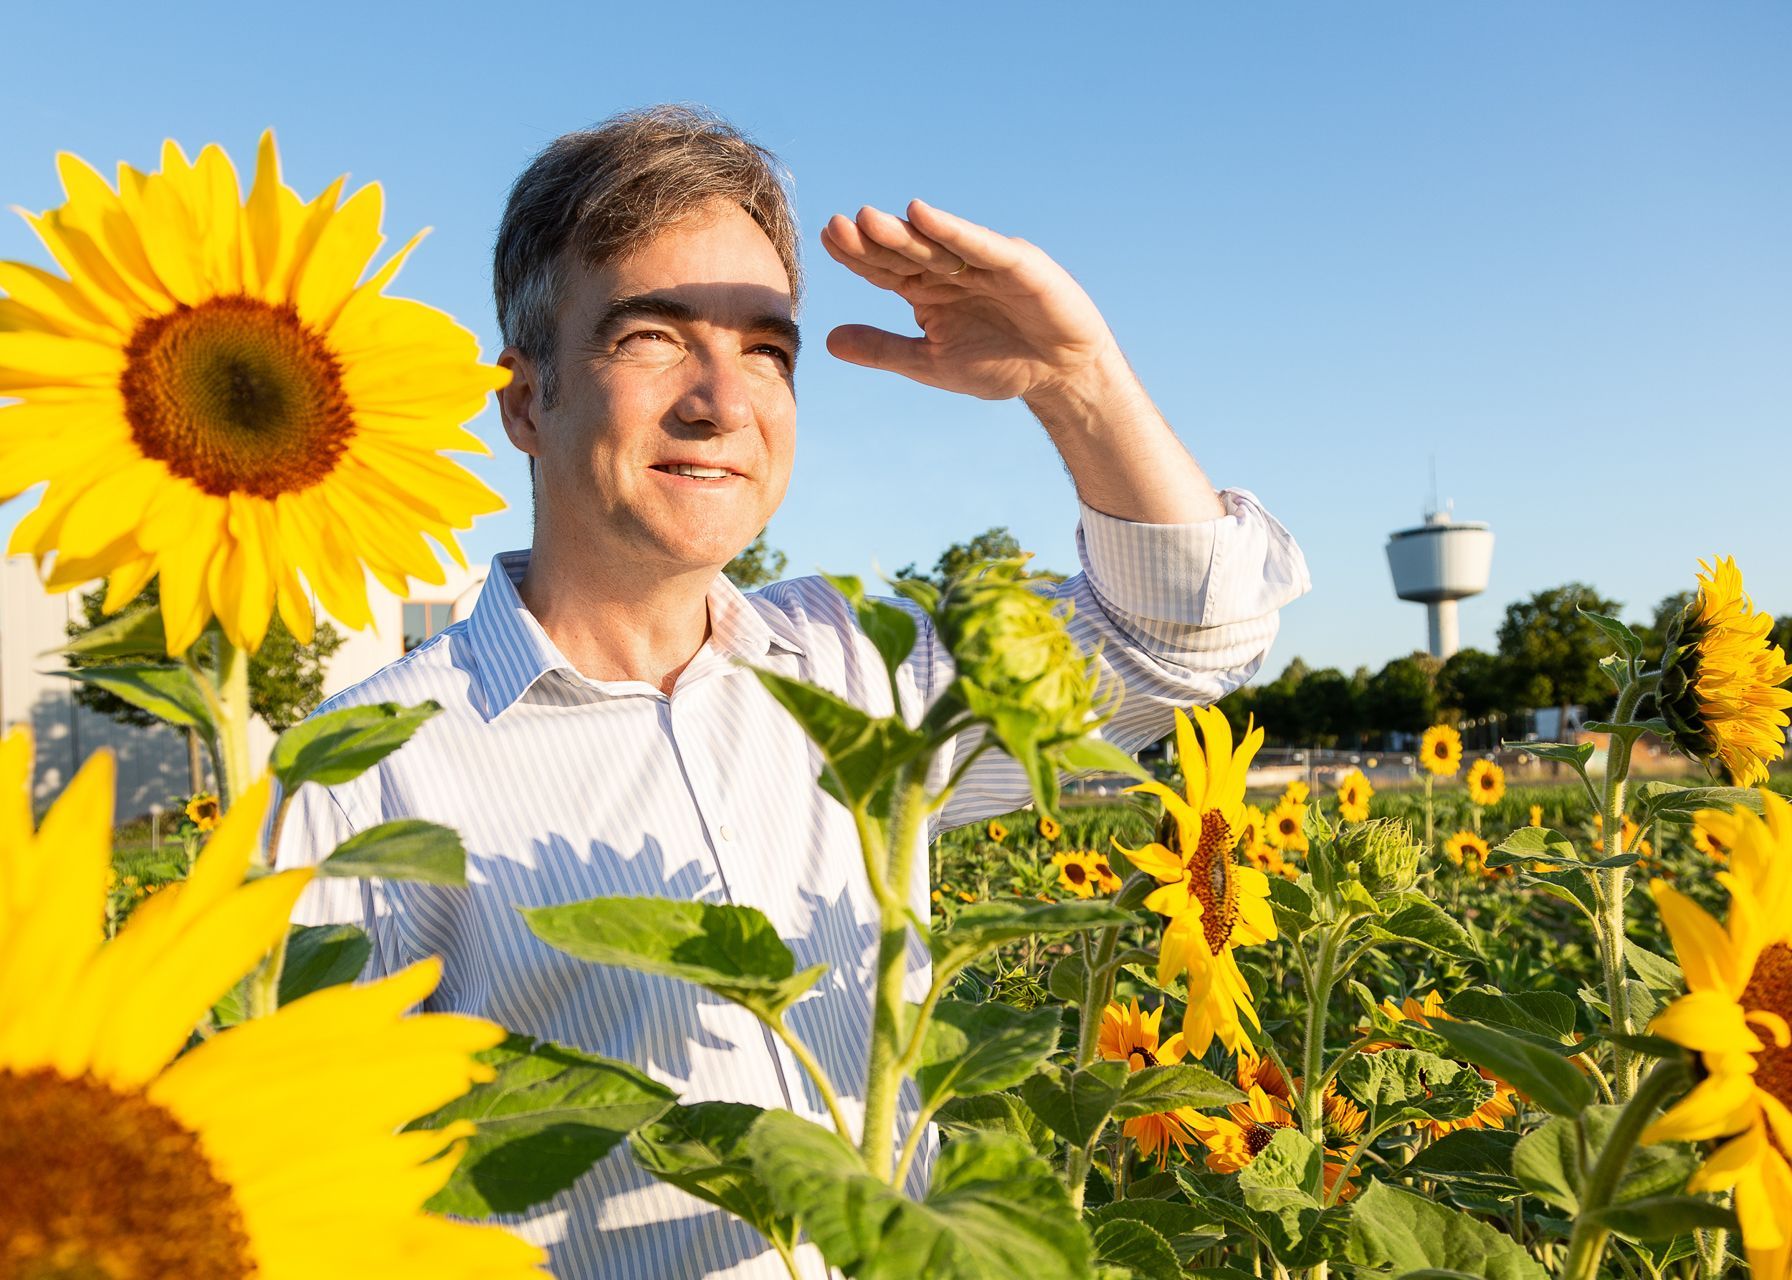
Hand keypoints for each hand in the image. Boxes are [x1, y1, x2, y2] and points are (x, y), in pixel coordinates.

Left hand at [820, 201, 1118, 403]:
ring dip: (902, 232)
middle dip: (871, 241)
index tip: (826, 239)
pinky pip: (980, 245)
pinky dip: (952, 230)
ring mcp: (983, 262)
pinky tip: (922, 215)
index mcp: (927, 290)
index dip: (856, 256)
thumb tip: (828, 340)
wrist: (1060, 374)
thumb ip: (883, 349)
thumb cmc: (1000, 364)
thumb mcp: (931, 363)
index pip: (884, 269)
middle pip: (904, 252)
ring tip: (866, 219)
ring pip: (935, 245)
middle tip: (837, 226)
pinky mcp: (1016, 262)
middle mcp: (951, 269)